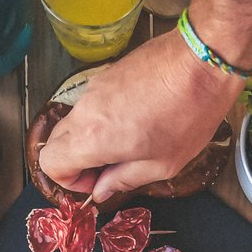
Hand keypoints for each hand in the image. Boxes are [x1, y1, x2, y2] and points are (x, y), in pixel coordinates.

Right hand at [38, 30, 240, 202]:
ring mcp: (93, 89)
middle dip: (75, 160)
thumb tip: (101, 190)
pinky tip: (135, 118)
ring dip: (90, 137)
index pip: (50, 163)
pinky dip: (102, 117)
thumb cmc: (188, 115)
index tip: (97, 180)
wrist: (202, 60)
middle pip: (55, 141)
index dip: (68, 179)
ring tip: (127, 141)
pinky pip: (91, 104)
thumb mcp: (161, 164)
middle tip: (109, 166)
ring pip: (74, 121)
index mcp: (92, 139)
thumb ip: (123, 180)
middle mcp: (84, 111)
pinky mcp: (106, 74)